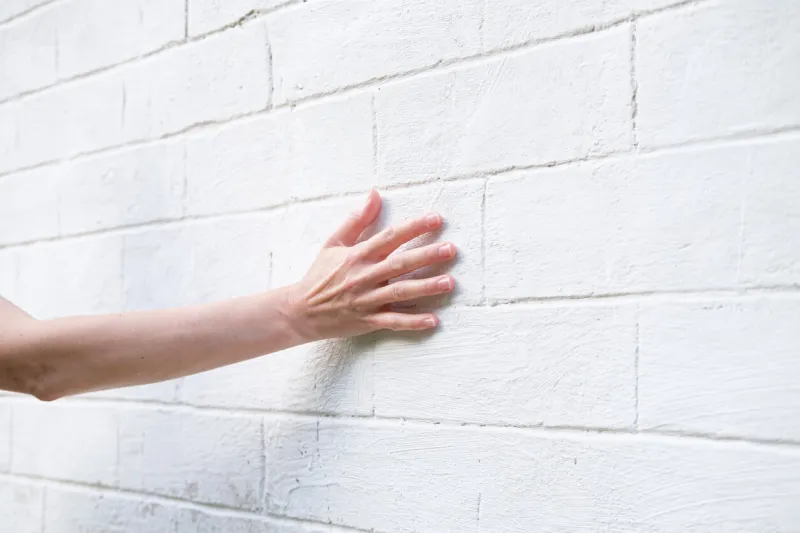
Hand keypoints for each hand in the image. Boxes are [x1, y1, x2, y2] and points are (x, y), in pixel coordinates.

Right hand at [284, 190, 456, 340]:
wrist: (300, 311)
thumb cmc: (320, 275)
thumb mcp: (334, 243)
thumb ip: (356, 219)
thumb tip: (375, 194)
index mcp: (357, 255)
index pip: (389, 237)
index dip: (413, 227)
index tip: (436, 219)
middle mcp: (364, 276)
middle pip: (399, 264)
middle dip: (426, 256)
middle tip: (451, 249)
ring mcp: (366, 300)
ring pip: (400, 293)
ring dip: (425, 288)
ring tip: (449, 283)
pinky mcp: (367, 321)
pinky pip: (392, 322)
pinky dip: (412, 322)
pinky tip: (433, 320)